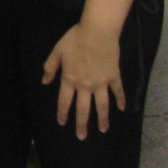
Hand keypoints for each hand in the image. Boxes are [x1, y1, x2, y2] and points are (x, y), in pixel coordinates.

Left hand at [42, 21, 125, 139]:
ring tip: (103, 130)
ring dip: (103, 119)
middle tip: (82, 137)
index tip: (62, 123)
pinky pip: (118, 91)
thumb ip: (50, 67)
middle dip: (82, 124)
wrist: (97, 31)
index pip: (64, 101)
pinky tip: (122, 109)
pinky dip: (121, 100)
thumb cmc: (75, 38)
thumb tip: (45, 81)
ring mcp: (101, 82)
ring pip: (102, 106)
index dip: (63, 113)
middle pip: (83, 109)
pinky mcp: (114, 76)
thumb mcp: (57, 50)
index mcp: (70, 79)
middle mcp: (85, 85)